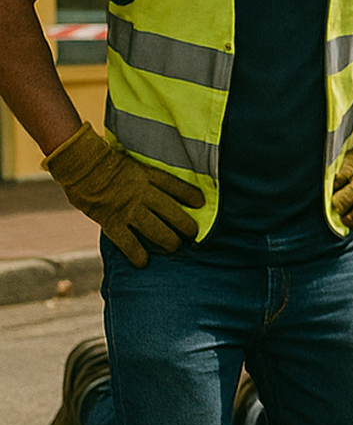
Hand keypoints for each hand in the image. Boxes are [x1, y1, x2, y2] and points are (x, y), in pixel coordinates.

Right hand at [43, 123, 202, 267]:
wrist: (79, 163)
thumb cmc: (104, 162)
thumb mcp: (132, 162)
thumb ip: (146, 176)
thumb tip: (159, 186)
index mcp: (147, 176)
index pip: (174, 186)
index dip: (189, 196)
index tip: (200, 203)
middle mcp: (141, 193)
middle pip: (171, 212)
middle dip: (185, 225)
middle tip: (193, 234)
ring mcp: (127, 208)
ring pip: (155, 229)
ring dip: (168, 241)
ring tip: (175, 247)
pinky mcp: (111, 220)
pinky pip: (127, 241)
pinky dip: (136, 253)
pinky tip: (143, 262)